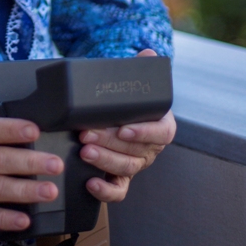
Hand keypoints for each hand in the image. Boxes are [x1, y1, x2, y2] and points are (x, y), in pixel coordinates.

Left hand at [79, 49, 175, 202]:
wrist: (115, 116)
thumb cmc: (127, 102)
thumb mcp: (134, 86)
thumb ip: (141, 70)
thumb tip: (148, 54)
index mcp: (161, 125)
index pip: (161, 132)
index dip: (144, 132)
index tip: (124, 128)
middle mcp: (150, 148)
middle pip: (136, 151)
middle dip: (109, 143)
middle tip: (86, 134)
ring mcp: (136, 164)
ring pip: (126, 168)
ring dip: (104, 160)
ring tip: (84, 150)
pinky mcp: (121, 178)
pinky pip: (118, 190)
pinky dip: (106, 191)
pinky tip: (90, 183)